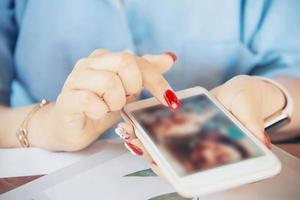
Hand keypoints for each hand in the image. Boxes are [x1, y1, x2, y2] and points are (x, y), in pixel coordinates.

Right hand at [35, 49, 178, 150]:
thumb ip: (145, 73)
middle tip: (126, 100)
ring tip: (109, 107)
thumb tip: (169, 58)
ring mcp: (75, 79)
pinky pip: (90, 101)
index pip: (138, 60)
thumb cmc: (100, 106)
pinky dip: (100, 111)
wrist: (71, 127)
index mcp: (106, 58)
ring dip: (116, 102)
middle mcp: (90, 63)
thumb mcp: (127, 91)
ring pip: (109, 82)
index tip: (171, 100)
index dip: (157, 80)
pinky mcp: (66, 99)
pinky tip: (96, 113)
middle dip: (133, 87)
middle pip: (124, 62)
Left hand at [115, 75, 285, 175]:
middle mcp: (199, 155)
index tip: (154, 160)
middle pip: (171, 163)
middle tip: (132, 140)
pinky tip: (134, 121)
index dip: (172, 170)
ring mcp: (187, 144)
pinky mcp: (180, 130)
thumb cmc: (247, 103)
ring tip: (126, 129)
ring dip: (143, 142)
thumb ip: (252, 125)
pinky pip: (161, 134)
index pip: (192, 173)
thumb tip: (259, 141)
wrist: (240, 95)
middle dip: (149, 153)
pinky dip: (147, 129)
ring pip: (162, 151)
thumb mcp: (250, 111)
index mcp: (216, 158)